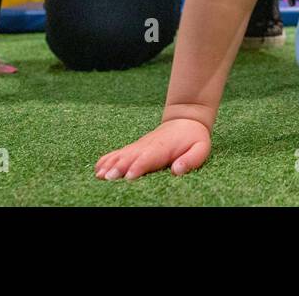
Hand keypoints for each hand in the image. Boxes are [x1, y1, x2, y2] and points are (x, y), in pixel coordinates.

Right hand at [96, 119, 211, 180]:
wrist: (186, 120)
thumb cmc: (193, 138)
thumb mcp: (201, 148)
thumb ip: (191, 160)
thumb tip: (177, 170)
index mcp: (163, 148)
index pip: (149, 158)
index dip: (139, 166)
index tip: (129, 175)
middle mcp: (147, 146)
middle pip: (131, 157)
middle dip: (119, 168)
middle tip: (108, 177)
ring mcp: (138, 146)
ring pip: (122, 155)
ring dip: (110, 165)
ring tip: (99, 175)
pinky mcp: (133, 148)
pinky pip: (118, 153)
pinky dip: (107, 160)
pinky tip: (97, 169)